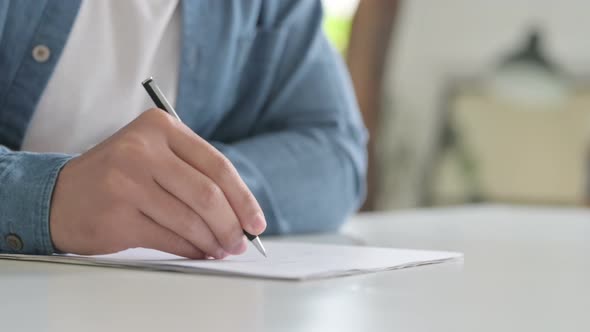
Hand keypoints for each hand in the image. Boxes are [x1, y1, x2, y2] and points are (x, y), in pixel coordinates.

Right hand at [49, 109, 265, 258]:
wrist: (60, 194)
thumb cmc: (119, 176)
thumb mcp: (155, 154)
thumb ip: (195, 173)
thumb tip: (241, 213)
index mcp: (160, 127)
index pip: (217, 165)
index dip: (243, 198)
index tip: (256, 222)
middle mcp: (142, 149)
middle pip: (208, 194)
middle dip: (232, 225)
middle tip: (241, 242)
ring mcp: (126, 182)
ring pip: (190, 220)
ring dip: (213, 241)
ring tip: (221, 249)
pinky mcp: (117, 216)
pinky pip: (169, 238)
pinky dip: (192, 249)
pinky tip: (199, 252)